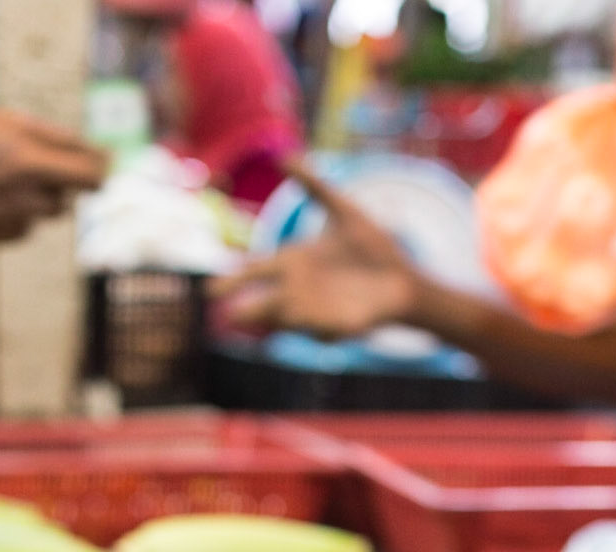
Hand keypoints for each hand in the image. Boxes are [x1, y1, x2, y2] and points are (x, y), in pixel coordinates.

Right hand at [0, 105, 107, 249]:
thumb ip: (38, 132)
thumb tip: (79, 147)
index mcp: (28, 160)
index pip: (91, 174)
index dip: (102, 168)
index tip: (103, 162)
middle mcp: (27, 196)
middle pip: (69, 195)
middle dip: (62, 180)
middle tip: (35, 163)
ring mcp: (14, 223)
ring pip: (45, 211)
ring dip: (35, 195)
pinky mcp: (0, 241)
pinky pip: (21, 226)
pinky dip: (12, 213)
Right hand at [215, 159, 421, 336]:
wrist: (404, 278)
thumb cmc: (373, 246)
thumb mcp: (342, 210)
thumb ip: (313, 185)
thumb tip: (282, 157)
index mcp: (295, 261)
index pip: (256, 272)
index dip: (234, 280)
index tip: (211, 291)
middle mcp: (299, 289)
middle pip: (264, 301)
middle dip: (247, 309)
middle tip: (226, 316)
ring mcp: (316, 310)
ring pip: (286, 319)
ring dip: (271, 321)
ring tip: (251, 322)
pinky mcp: (336, 327)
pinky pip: (317, 330)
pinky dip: (310, 328)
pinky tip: (302, 325)